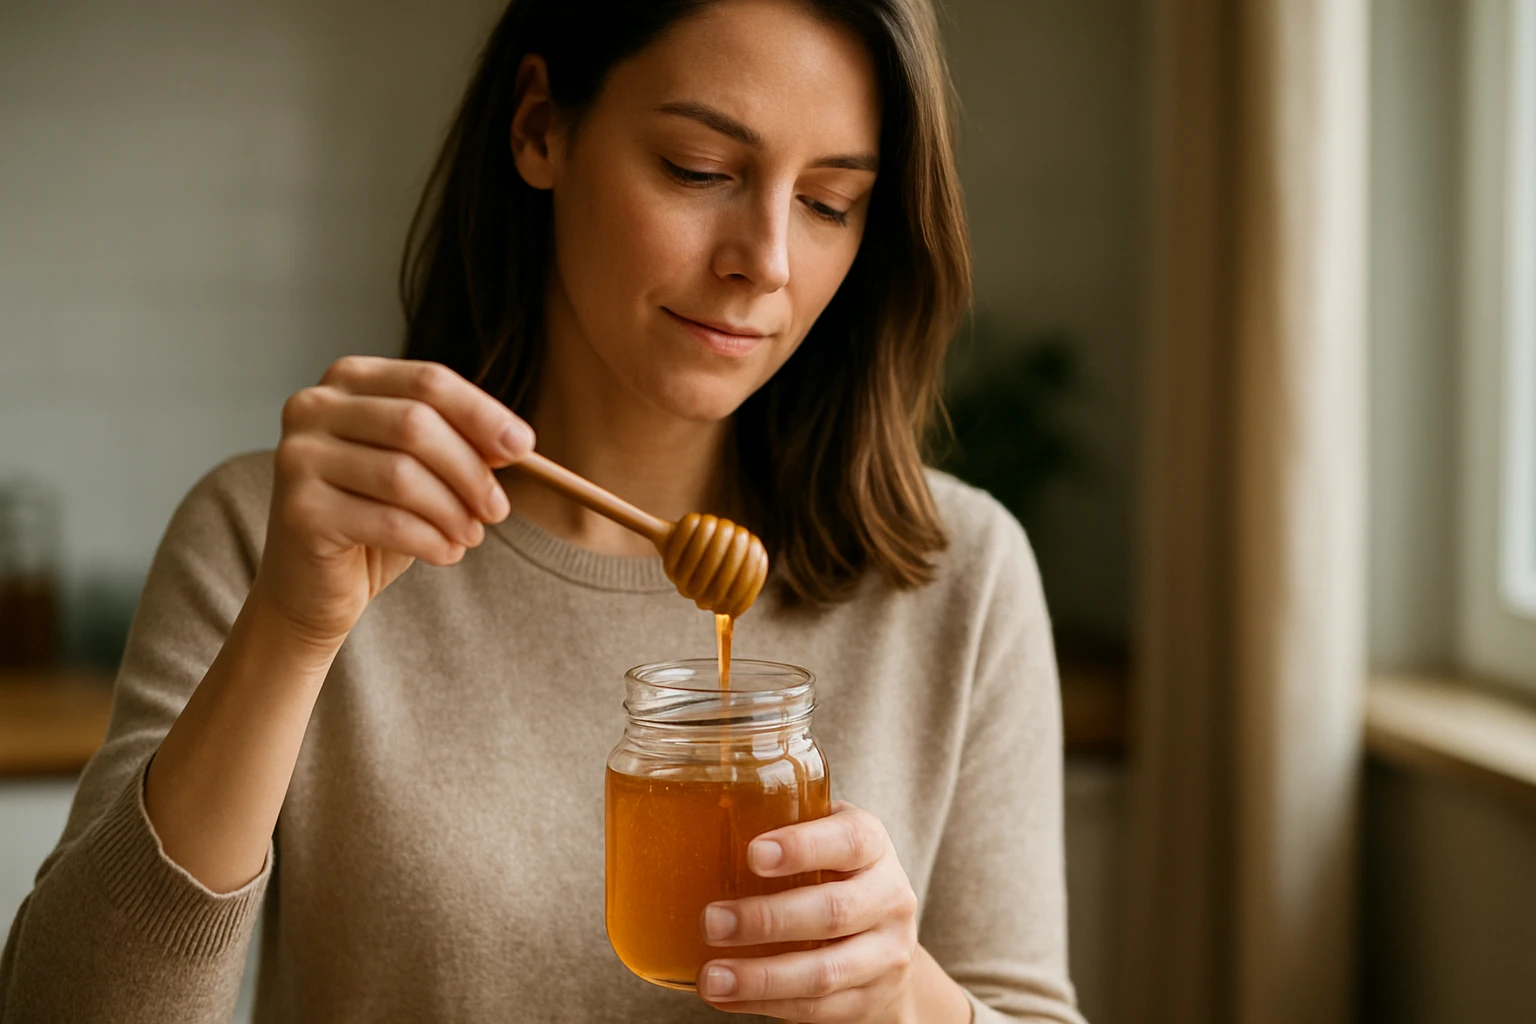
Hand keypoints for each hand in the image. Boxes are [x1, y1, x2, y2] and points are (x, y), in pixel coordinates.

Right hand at [251, 356, 533, 646]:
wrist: (313, 585)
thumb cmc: (374, 519)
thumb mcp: (425, 471)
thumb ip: (461, 446)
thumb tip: (515, 442)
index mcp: (349, 380)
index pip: (428, 381)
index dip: (482, 413)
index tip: (524, 446)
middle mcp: (313, 407)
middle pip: (416, 423)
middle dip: (470, 470)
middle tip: (498, 509)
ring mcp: (298, 457)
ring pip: (402, 475)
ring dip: (452, 511)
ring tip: (471, 535)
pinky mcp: (299, 510)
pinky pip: (386, 521)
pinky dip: (430, 540)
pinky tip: (446, 553)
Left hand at [695, 801, 961, 1022]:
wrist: (887, 943)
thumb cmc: (833, 874)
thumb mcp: (823, 839)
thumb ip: (780, 827)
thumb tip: (689, 824)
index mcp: (873, 845)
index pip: (851, 841)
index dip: (804, 847)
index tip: (754, 854)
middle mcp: (889, 897)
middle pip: (834, 911)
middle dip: (767, 920)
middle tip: (710, 921)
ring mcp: (885, 955)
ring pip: (825, 971)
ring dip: (761, 977)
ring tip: (711, 976)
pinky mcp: (869, 1000)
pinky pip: (816, 1009)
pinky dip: (767, 1004)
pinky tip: (727, 997)